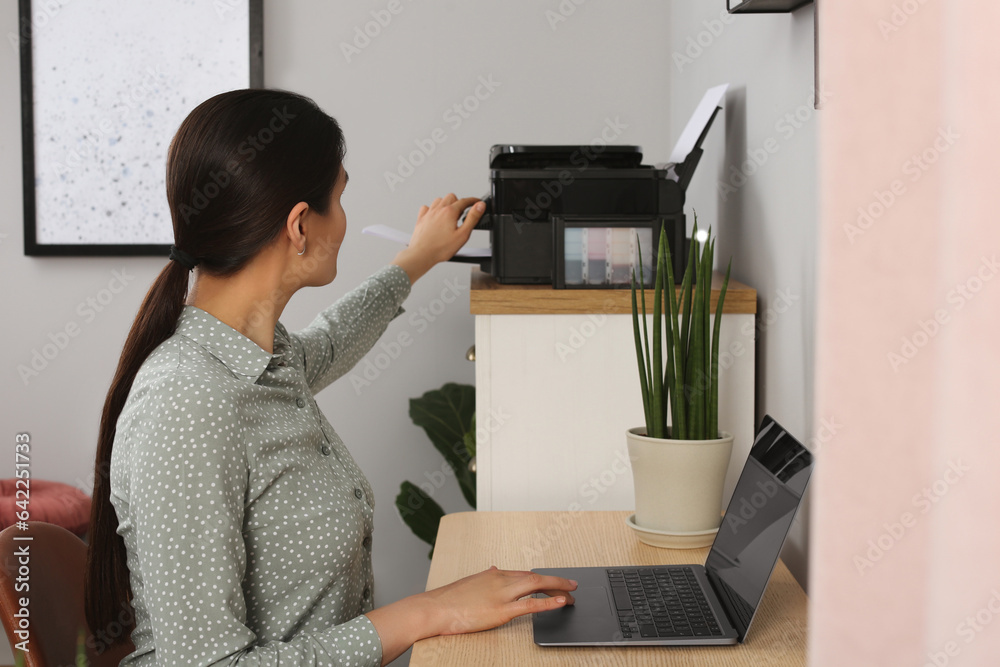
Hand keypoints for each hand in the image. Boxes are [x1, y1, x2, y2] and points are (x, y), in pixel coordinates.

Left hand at [391, 193, 484, 283]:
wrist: (421, 254)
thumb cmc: (440, 248)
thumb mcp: (463, 234)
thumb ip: (473, 218)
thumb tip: (480, 206)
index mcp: (450, 212)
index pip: (464, 201)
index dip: (473, 200)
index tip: (477, 202)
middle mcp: (438, 210)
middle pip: (451, 197)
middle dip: (459, 202)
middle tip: (463, 212)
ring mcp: (429, 213)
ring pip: (439, 200)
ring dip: (446, 204)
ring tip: (450, 214)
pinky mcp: (421, 219)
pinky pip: (427, 207)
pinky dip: (433, 209)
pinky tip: (436, 216)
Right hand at [422, 565, 577, 635]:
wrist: (435, 608)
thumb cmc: (449, 599)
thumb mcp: (470, 582)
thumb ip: (485, 577)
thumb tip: (495, 570)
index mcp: (493, 574)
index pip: (524, 574)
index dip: (541, 579)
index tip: (552, 583)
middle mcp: (500, 580)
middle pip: (535, 577)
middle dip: (556, 581)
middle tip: (572, 585)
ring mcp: (502, 594)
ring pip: (537, 585)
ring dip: (558, 588)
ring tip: (572, 593)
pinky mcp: (501, 611)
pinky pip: (531, 605)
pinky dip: (549, 602)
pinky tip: (562, 601)